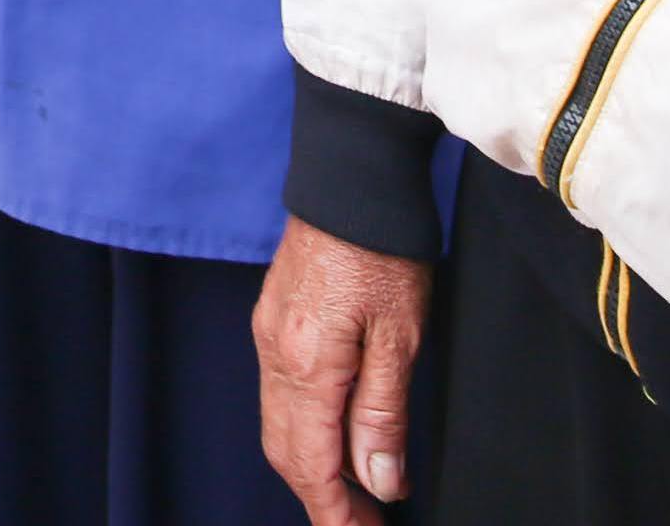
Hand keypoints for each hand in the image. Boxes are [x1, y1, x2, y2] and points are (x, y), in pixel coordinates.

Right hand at [255, 218, 430, 523]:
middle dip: (322, 497)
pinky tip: (335, 430)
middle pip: (286, 453)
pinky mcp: (273, 317)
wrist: (350, 176)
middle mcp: (276, 356)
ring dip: (311, 466)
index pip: (313, 466)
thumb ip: (383, 414)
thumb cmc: (382, 250)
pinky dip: (303, 428)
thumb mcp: (400, 338)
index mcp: (308, 366)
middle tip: (365, 522)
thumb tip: (381, 483)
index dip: (336, 514)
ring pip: (278, 425)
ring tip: (357, 487)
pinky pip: (278, 393)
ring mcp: (269, 335)